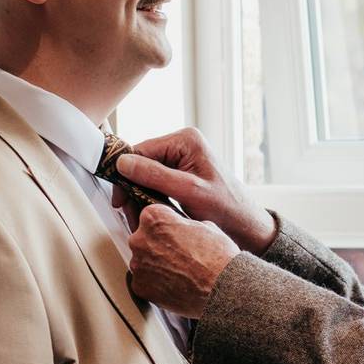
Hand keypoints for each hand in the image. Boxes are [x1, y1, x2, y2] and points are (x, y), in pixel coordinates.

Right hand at [116, 128, 276, 254]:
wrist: (244, 223)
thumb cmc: (226, 207)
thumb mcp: (187, 191)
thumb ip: (156, 175)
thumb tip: (123, 163)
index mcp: (187, 140)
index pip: (142, 149)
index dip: (126, 173)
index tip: (119, 197)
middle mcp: (183, 144)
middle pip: (142, 161)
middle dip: (132, 186)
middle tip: (126, 210)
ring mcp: (182, 158)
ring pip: (146, 173)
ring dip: (139, 193)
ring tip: (137, 215)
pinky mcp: (181, 172)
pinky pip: (156, 181)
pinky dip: (149, 196)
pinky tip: (149, 211)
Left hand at [128, 204, 239, 317]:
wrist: (223, 287)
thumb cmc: (218, 255)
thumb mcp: (204, 225)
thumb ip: (183, 224)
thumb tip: (180, 228)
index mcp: (154, 218)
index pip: (152, 215)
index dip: (167, 224)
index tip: (176, 232)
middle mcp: (139, 239)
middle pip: (144, 238)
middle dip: (158, 244)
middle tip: (180, 253)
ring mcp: (137, 265)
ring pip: (144, 261)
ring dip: (157, 264)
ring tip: (181, 271)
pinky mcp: (140, 287)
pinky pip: (145, 281)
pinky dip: (157, 283)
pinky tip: (176, 283)